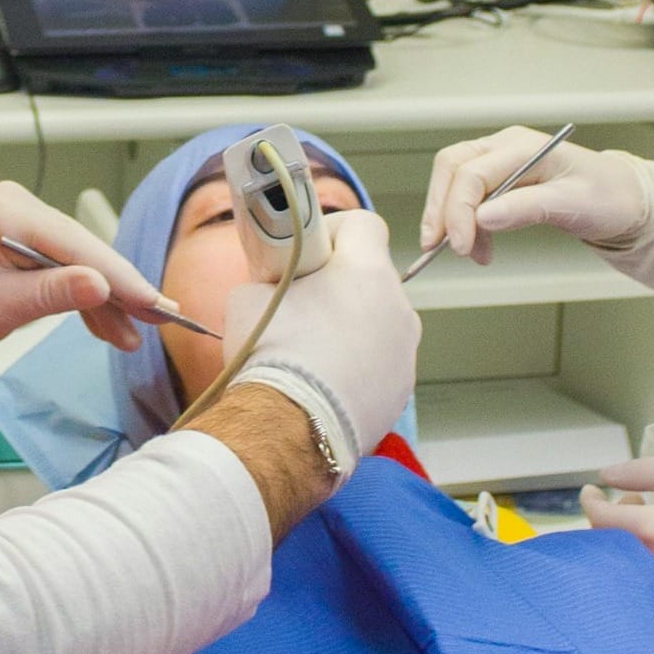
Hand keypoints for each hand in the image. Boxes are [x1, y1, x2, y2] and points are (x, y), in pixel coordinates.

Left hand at [0, 182, 161, 353]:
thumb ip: (51, 294)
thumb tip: (101, 286)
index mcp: (6, 212)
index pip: (77, 245)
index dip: (120, 278)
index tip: (154, 303)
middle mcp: (20, 205)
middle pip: (86, 249)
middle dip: (122, 288)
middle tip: (162, 318)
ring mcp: (25, 219)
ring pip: (81, 259)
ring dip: (107, 298)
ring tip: (136, 334)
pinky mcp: (27, 237)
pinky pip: (65, 264)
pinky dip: (84, 294)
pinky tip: (110, 325)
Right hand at [226, 210, 420, 476]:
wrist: (287, 429)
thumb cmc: (271, 353)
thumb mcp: (249, 296)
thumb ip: (273, 277)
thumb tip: (274, 284)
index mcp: (367, 270)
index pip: (364, 224)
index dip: (333, 230)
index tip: (307, 250)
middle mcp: (398, 306)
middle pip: (371, 278)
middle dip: (338, 285)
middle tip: (301, 304)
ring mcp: (404, 351)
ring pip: (378, 322)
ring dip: (351, 327)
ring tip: (311, 352)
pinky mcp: (401, 390)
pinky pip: (380, 363)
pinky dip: (357, 367)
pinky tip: (325, 384)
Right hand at [422, 127, 649, 263]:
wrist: (624, 198)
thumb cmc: (608, 196)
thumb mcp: (573, 205)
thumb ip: (528, 208)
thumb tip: (484, 218)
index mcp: (525, 147)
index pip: (473, 173)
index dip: (459, 211)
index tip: (460, 246)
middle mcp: (506, 146)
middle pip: (452, 168)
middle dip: (441, 209)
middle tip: (439, 247)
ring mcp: (500, 159)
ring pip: (454, 180)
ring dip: (451, 218)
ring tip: (470, 253)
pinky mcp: (499, 176)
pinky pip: (468, 194)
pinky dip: (466, 222)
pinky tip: (479, 246)